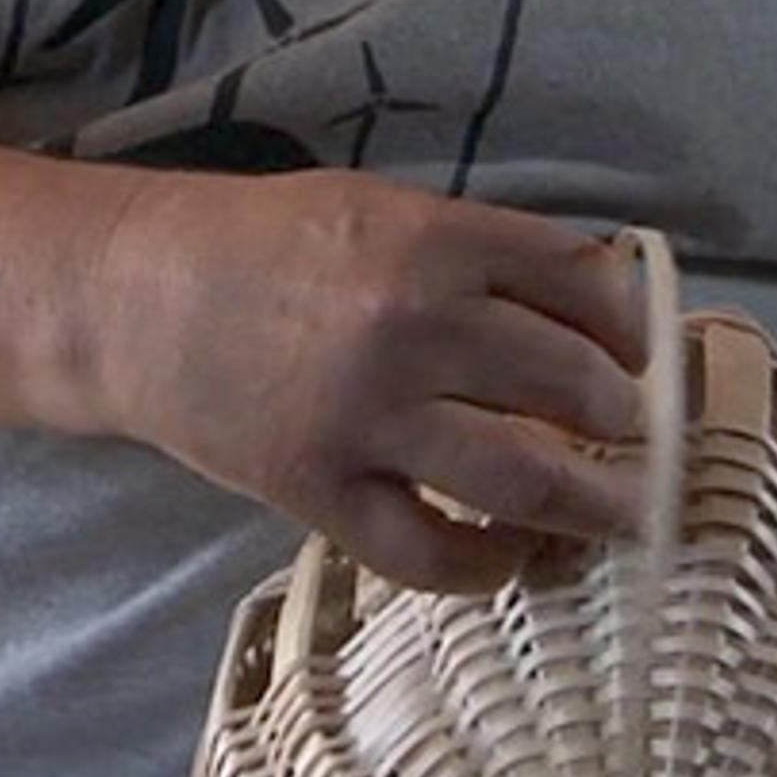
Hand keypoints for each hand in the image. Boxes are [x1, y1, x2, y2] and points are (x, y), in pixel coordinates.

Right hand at [84, 171, 649, 594]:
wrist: (131, 297)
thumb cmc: (258, 246)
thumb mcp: (375, 210)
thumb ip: (476, 252)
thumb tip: (596, 306)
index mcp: (429, 240)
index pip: (581, 283)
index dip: (635, 325)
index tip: (646, 354)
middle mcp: (409, 324)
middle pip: (574, 383)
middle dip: (627, 419)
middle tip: (635, 436)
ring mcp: (364, 415)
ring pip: (525, 479)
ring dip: (594, 506)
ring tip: (619, 514)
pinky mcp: (318, 489)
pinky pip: (430, 553)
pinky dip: (488, 567)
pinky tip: (513, 557)